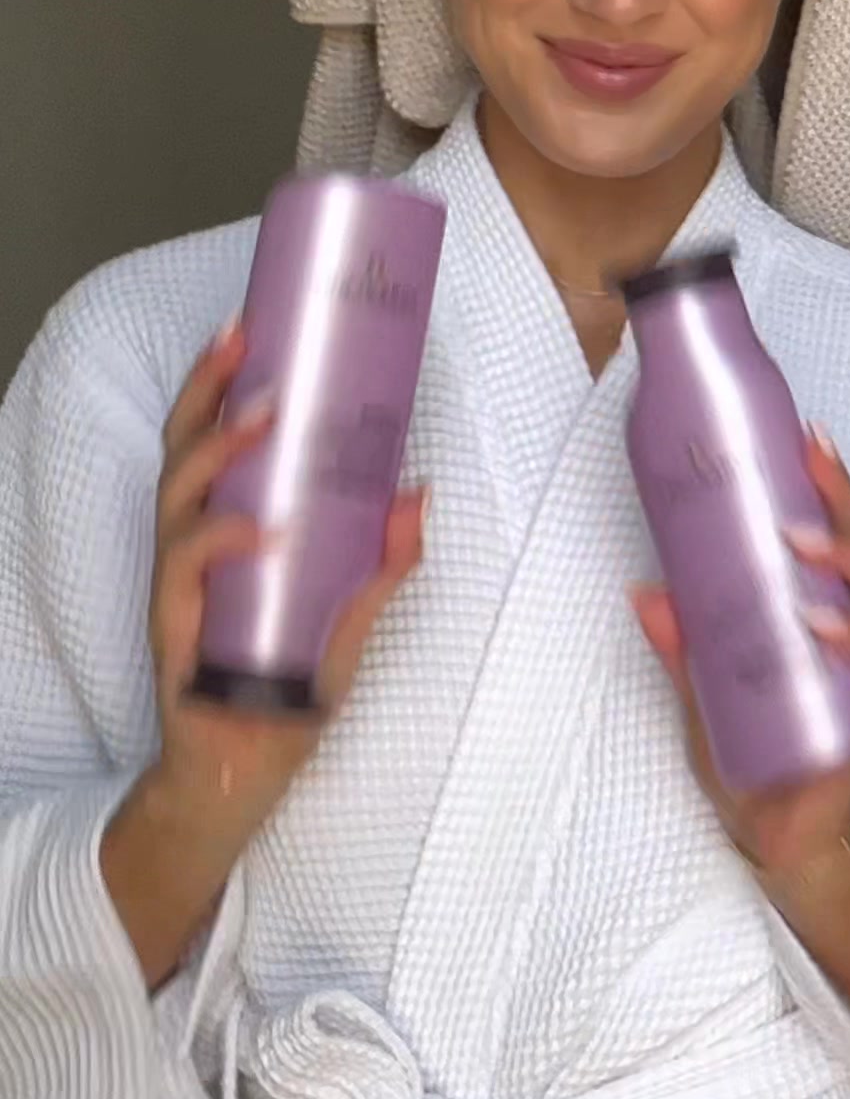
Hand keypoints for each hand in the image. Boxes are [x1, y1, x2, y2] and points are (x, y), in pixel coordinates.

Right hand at [104, 323, 426, 984]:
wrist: (242, 776)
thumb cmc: (285, 693)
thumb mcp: (350, 620)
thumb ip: (383, 565)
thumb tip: (423, 495)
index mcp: (227, 530)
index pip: (214, 440)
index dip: (225, 381)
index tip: (255, 322)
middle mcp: (193, 548)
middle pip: (184, 449)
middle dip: (209, 390)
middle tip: (245, 340)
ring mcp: (181, 588)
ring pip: (178, 498)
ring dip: (217, 452)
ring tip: (262, 419)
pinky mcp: (177, 632)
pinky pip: (187, 574)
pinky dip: (223, 543)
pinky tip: (261, 529)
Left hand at [635, 425, 849, 902]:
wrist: (778, 845)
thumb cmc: (756, 763)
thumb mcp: (703, 696)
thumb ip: (683, 648)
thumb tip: (644, 591)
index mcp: (830, 624)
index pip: (837, 544)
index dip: (829, 490)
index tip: (807, 438)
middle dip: (842, 510)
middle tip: (810, 467)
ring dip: (848, 569)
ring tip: (804, 545)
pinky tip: (826, 627)